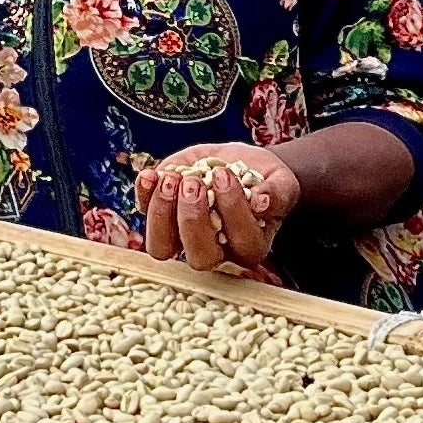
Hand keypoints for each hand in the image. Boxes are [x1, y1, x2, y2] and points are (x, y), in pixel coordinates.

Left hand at [135, 142, 300, 274]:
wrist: (239, 165)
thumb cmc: (262, 179)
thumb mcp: (280, 180)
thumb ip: (278, 192)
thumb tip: (263, 202)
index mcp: (249, 246)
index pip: (242, 244)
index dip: (232, 211)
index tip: (225, 175)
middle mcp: (215, 250)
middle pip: (199, 257)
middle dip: (193, 218)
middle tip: (194, 183)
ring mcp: (183, 237)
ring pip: (162, 248)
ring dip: (162, 213)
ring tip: (172, 179)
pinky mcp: (161, 217)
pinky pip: (143, 215)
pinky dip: (143, 195)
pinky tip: (151, 174)